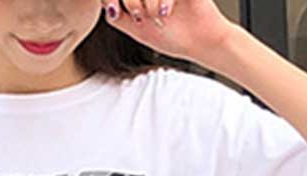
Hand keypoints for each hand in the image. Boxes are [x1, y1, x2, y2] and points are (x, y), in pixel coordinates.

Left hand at [100, 0, 237, 66]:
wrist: (201, 39)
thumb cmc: (173, 36)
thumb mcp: (138, 31)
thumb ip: (118, 18)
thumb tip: (105, 6)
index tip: (115, 10)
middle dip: (132, 2)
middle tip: (141, 17)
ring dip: (148, 2)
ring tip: (159, 16)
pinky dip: (164, 0)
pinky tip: (167, 12)